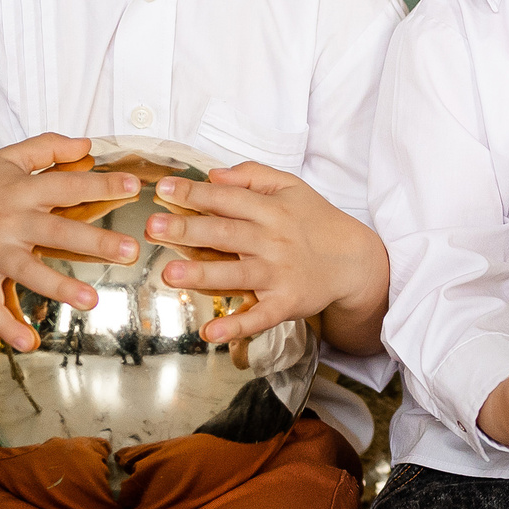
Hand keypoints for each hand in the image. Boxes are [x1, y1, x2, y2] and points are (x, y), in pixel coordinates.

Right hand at [0, 134, 143, 351]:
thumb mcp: (8, 157)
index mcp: (22, 191)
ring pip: (28, 271)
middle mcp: (10, 222)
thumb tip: (87, 145)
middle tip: (129, 251)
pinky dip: (7, 326)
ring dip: (59, 287)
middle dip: (94, 241)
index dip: (101, 185)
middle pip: (56, 231)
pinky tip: (29, 343)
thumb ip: (48, 148)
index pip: (68, 185)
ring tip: (91, 301)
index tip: (134, 186)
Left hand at [142, 164, 389, 354]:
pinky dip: (236, 327)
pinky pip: (259, 317)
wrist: (355, 260)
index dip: (194, 193)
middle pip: (225, 233)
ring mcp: (279, 275)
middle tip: (153, 227)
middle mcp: (273, 241)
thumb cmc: (316, 222)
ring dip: (202, 275)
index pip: (227, 199)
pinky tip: (211, 334)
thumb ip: (252, 177)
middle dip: (187, 229)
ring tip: (169, 274)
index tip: (163, 189)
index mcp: (271, 210)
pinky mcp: (286, 304)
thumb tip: (213, 174)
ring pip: (236, 274)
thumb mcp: (291, 187)